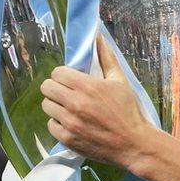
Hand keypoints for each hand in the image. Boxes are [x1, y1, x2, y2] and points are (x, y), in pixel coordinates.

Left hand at [40, 34, 157, 167]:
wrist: (133, 143)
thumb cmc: (128, 110)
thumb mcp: (120, 81)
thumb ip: (107, 58)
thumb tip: (98, 37)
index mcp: (87, 86)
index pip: (57, 73)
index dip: (63, 74)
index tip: (71, 80)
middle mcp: (74, 103)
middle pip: (47, 88)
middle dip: (56, 87)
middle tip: (67, 92)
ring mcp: (69, 122)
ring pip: (46, 106)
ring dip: (55, 105)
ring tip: (68, 108)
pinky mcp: (67, 138)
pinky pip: (50, 125)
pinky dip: (58, 123)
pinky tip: (70, 122)